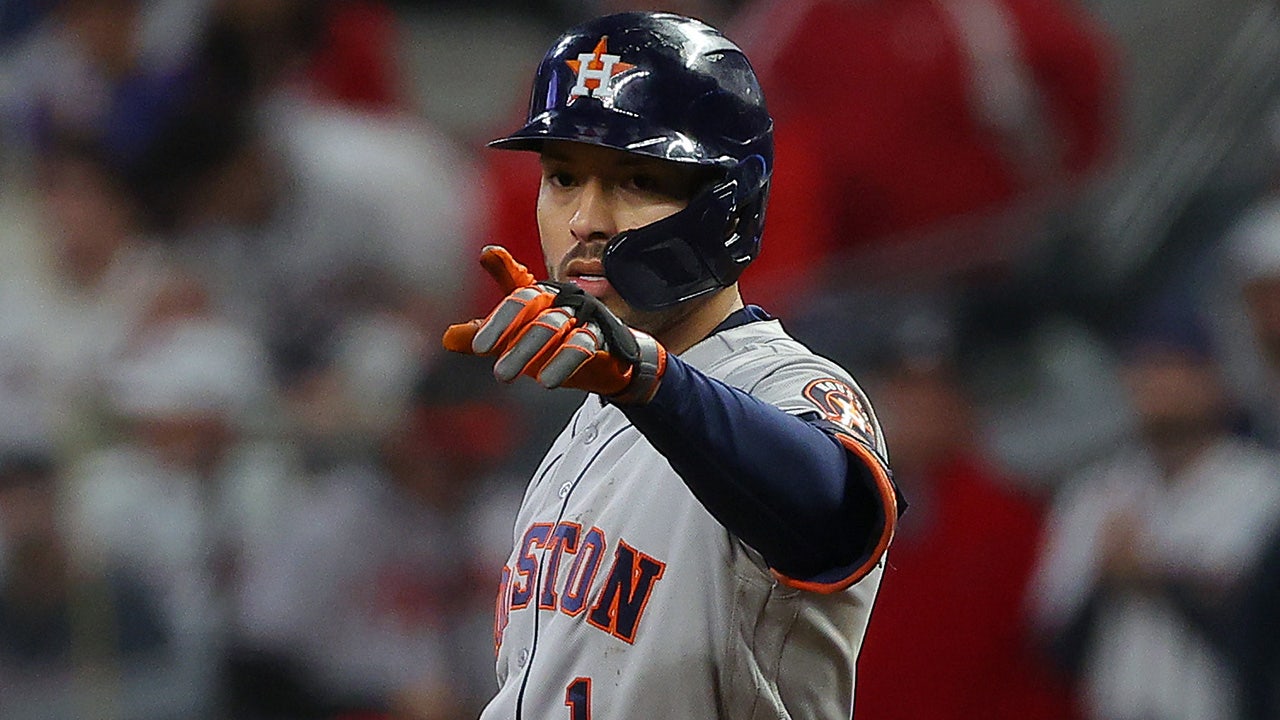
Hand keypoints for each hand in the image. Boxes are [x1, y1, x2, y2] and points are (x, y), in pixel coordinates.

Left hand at [443, 246, 666, 403]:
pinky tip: (547, 381)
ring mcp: (582, 315)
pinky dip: (563, 362)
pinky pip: (582, 345)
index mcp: (538, 294)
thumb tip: (445, 338)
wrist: (607, 364)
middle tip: (479, 350)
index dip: (504, 265)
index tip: (488, 255)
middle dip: (502, 325)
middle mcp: (559, 298)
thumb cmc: (556, 345)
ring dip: (527, 348)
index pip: (517, 280)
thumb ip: (482, 337)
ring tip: (503, 374)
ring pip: (553, 325)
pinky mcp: (601, 336)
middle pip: (528, 301)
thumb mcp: (514, 340)